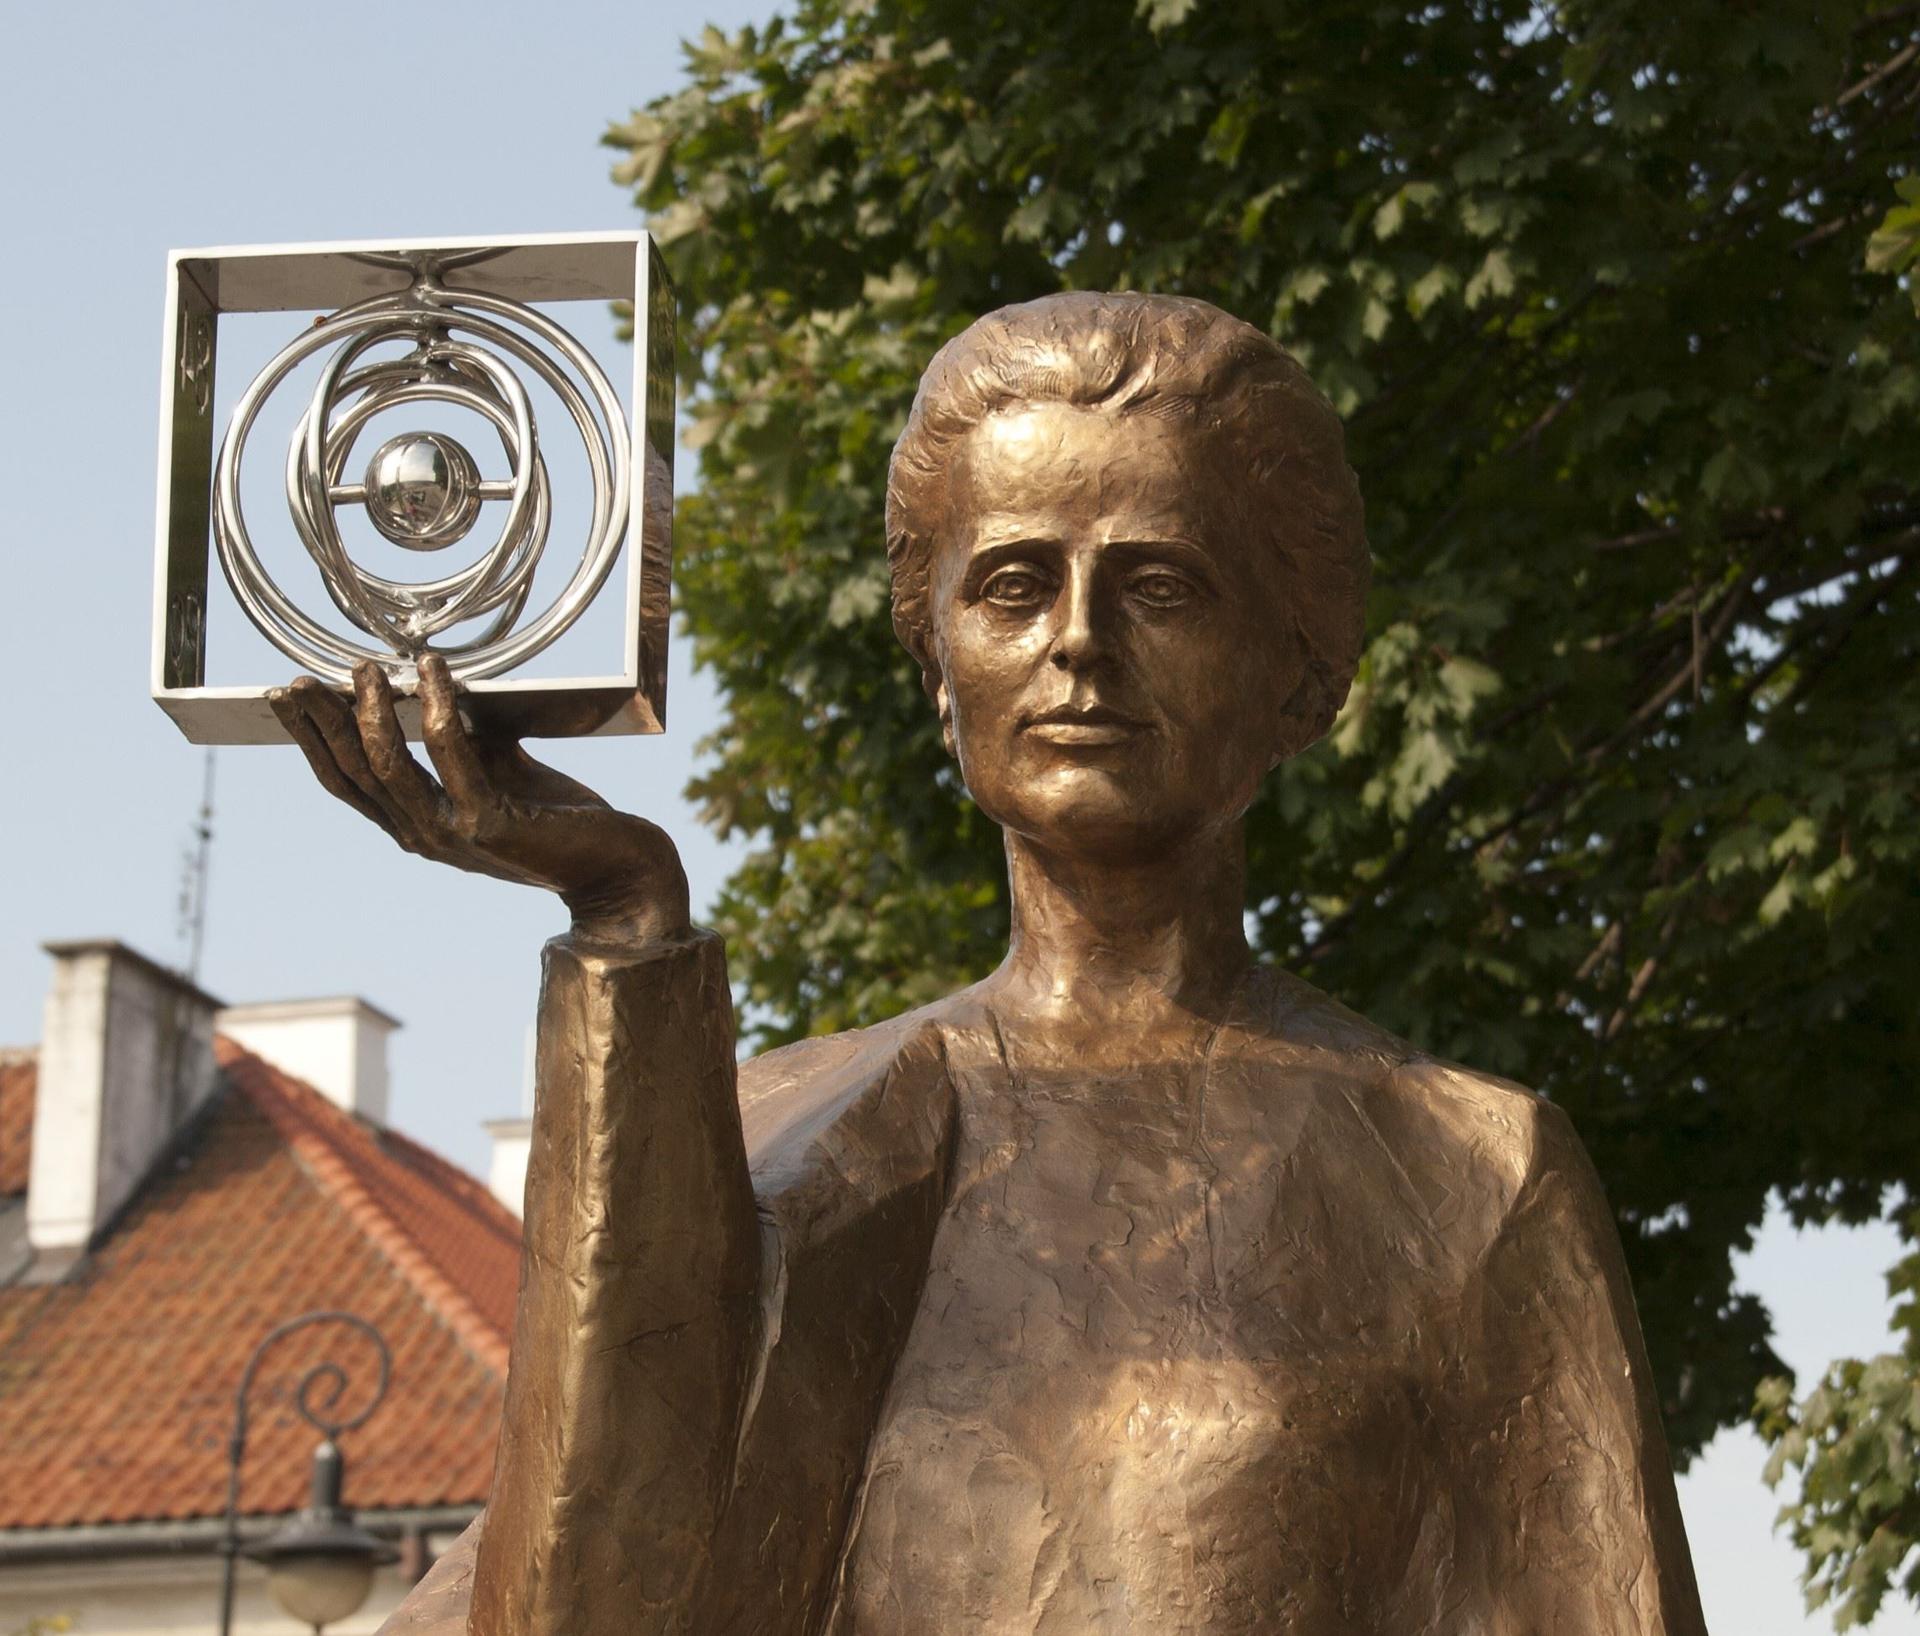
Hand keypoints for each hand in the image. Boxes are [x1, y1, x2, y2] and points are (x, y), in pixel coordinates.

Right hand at [268, 654, 689, 946]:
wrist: (618, 866)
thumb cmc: (562, 820)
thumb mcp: (501, 775)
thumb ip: (464, 743)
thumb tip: (434, 686)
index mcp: (418, 826)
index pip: (347, 782)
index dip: (312, 740)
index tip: (287, 697)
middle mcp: (424, 836)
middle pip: (353, 773)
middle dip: (320, 723)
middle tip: (295, 680)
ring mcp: (452, 832)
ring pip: (388, 764)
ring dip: (371, 711)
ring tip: (365, 667)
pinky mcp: (489, 821)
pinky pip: (450, 752)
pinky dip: (437, 705)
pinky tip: (434, 669)